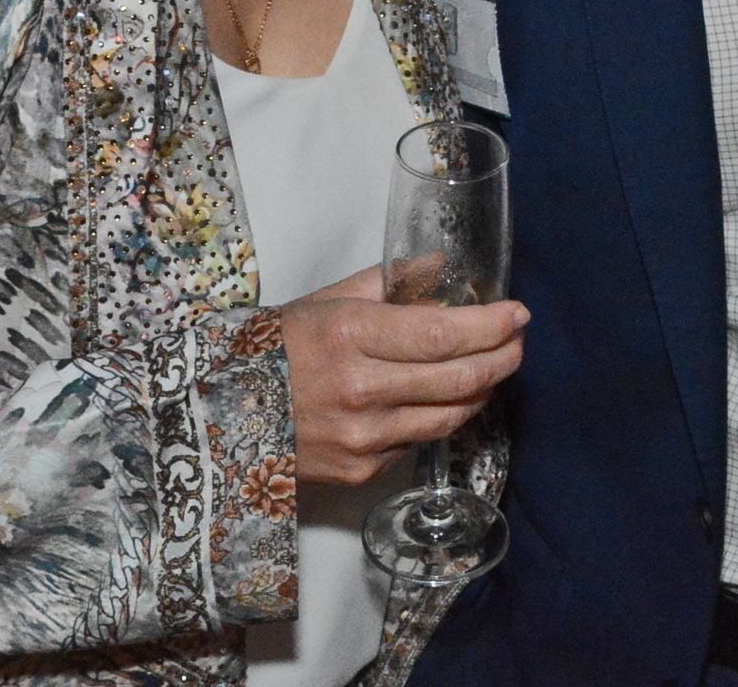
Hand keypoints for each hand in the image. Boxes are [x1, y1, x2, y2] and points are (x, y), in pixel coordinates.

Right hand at [281, 266, 528, 485]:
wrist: (218, 414)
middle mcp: (360, 390)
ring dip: (483, 391)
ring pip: (449, 417)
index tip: (518, 314)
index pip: (443, 334)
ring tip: (494, 368)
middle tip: (518, 342)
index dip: (491, 325)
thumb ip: (391, 281)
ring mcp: (362, 438)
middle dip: (503, 358)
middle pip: (459, 379)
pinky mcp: (361, 472)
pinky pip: (418, 443)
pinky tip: (444, 399)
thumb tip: (444, 266)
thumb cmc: (276, 348)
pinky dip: (440, 418)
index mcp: (350, 335)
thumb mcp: (327, 300)